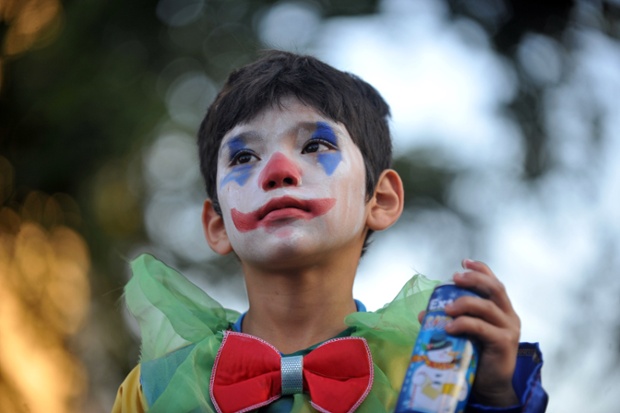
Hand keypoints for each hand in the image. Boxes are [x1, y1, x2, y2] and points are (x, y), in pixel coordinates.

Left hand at [418, 259, 519, 406]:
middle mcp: (508, 315)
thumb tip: (423, 313)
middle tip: (455, 278)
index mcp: (500, 309)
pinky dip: (465, 324)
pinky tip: (450, 327)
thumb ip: (448, 320)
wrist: (490, 386)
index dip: (481, 269)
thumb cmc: (476, 356)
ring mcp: (509, 329)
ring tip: (447, 309)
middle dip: (474, 279)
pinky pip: (482, 328)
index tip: (464, 261)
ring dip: (465, 303)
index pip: (494, 282)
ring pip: (487, 306)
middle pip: (495, 288)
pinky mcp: (504, 343)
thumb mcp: (462, 334)